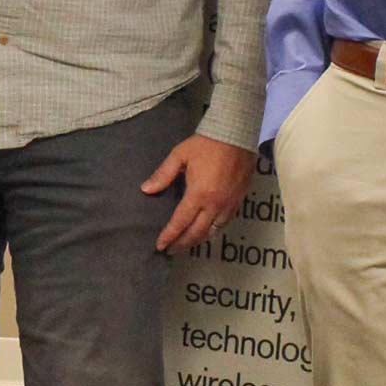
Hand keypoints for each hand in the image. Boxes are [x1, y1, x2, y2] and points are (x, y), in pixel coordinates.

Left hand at [142, 133, 252, 252]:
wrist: (235, 135)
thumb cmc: (206, 144)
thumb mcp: (180, 155)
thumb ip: (163, 175)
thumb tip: (146, 190)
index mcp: (199, 194)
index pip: (181, 222)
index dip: (169, 236)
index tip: (160, 246)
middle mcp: (215, 205)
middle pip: (197, 233)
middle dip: (182, 244)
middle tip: (171, 250)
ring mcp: (229, 205)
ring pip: (213, 232)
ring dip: (198, 240)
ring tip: (186, 244)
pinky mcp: (239, 201)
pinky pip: (225, 223)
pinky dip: (213, 231)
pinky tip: (205, 231)